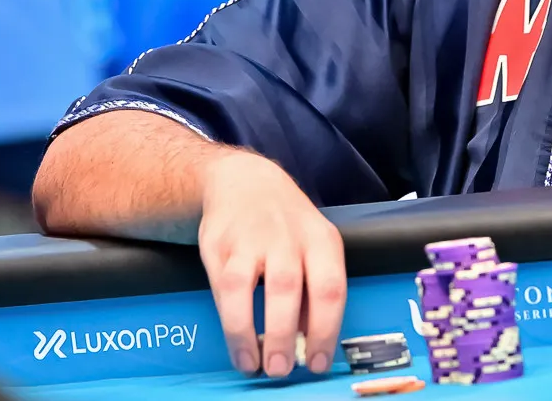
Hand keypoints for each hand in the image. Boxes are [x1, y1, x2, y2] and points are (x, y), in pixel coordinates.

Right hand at [198, 153, 346, 377]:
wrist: (244, 181)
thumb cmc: (286, 226)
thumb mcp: (312, 247)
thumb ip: (312, 291)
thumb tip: (311, 344)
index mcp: (322, 240)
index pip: (330, 288)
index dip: (326, 330)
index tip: (318, 363)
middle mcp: (289, 237)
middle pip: (290, 288)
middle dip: (286, 335)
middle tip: (283, 369)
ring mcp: (253, 239)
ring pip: (252, 286)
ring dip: (252, 331)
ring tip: (257, 365)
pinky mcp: (221, 244)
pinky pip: (225, 287)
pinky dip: (231, 321)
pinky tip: (238, 345)